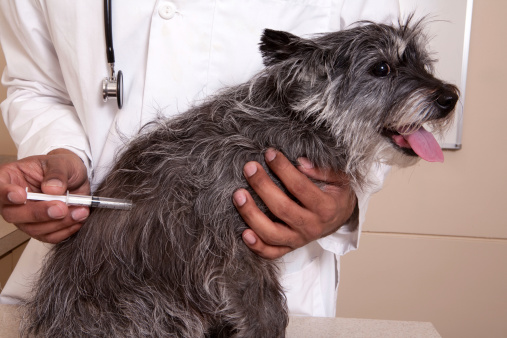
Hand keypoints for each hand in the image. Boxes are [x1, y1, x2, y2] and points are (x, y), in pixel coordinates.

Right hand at [0, 149, 89, 242]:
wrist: (77, 179)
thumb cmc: (63, 167)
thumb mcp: (62, 162)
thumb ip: (57, 173)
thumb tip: (52, 188)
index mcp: (10, 177)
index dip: (6, 194)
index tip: (21, 196)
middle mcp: (13, 201)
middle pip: (14, 214)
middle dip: (39, 213)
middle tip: (61, 208)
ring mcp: (25, 217)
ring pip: (33, 229)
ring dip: (58, 223)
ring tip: (79, 211)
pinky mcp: (41, 228)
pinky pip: (49, 236)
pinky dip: (65, 230)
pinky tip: (78, 219)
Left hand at [233, 148, 356, 258]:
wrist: (340, 217)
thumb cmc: (336, 194)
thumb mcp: (339, 179)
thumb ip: (323, 170)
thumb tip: (301, 162)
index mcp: (325, 208)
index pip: (300, 187)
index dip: (283, 169)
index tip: (269, 154)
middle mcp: (312, 227)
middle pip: (282, 209)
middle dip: (263, 186)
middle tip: (249, 168)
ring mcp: (299, 240)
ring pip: (271, 234)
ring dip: (252, 215)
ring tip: (238, 195)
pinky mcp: (289, 248)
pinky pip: (271, 252)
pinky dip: (256, 246)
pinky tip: (244, 232)